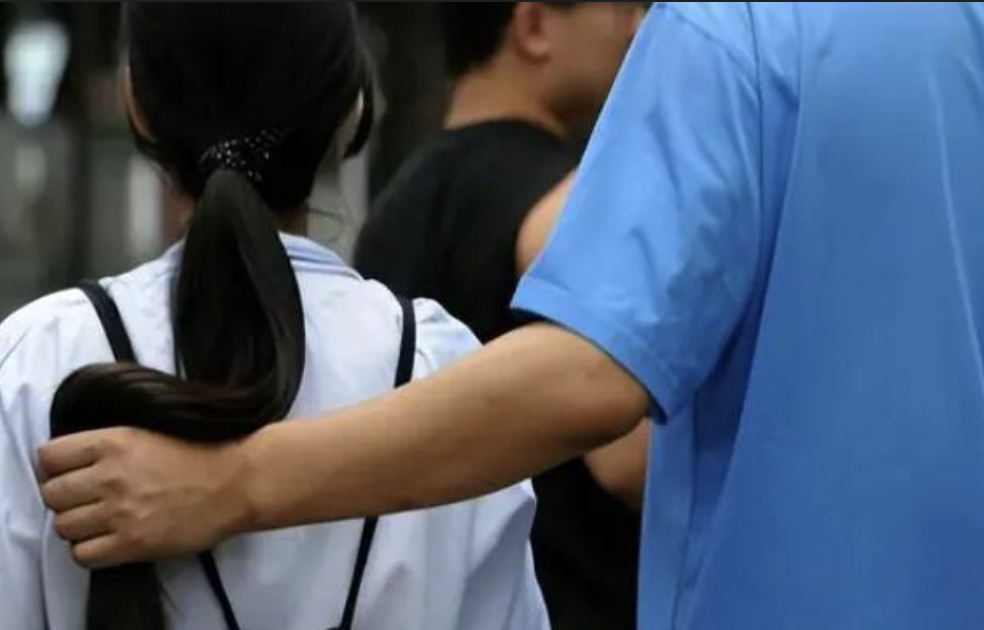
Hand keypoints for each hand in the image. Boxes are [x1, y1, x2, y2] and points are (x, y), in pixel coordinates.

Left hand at [37, 427, 249, 566]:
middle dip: (66, 498)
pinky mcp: (133, 543)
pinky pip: (82, 555)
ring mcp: (120, 512)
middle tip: (88, 500)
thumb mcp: (149, 434)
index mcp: (114, 442)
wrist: (239, 480)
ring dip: (78, 526)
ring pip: (63, 526)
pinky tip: (110, 540)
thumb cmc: (202, 453)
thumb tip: (76, 462)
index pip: (49, 458)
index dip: (56, 468)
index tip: (70, 474)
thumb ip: (110, 446)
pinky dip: (90, 550)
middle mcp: (110, 476)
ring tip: (102, 521)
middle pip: (52, 494)